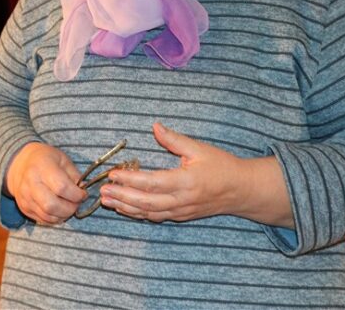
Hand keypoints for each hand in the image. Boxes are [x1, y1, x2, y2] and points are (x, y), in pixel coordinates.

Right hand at [5, 142, 86, 223]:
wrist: (19, 164)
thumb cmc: (45, 159)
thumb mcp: (62, 159)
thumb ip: (74, 175)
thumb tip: (83, 191)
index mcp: (42, 166)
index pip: (61, 187)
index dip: (76, 194)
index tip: (83, 194)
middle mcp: (30, 182)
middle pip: (52, 205)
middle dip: (70, 208)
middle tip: (76, 203)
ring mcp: (25, 196)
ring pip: (48, 216)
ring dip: (63, 215)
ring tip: (68, 207)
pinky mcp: (23, 207)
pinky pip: (42, 220)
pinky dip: (55, 218)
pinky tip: (59, 210)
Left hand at [100, 122, 292, 226]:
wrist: (242, 191)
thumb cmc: (222, 167)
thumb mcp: (199, 149)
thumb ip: (174, 140)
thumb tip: (155, 127)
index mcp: (186, 181)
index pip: (152, 182)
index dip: (130, 179)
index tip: (113, 173)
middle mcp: (182, 200)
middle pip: (146, 202)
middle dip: (122, 196)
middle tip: (102, 190)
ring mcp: (181, 211)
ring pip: (148, 213)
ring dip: (126, 207)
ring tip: (106, 201)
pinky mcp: (180, 216)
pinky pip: (155, 217)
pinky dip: (137, 214)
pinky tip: (124, 208)